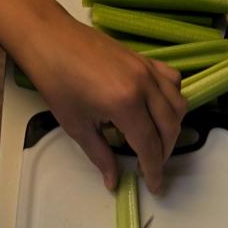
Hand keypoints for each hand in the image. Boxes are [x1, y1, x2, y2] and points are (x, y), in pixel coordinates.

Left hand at [0, 0, 186, 193]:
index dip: (154, 169)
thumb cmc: (57, 83)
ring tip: (157, 140)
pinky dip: (172, 99)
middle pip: (169, 127)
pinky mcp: (146, 59)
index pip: (149, 145)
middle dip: (164, 152)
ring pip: (178, 104)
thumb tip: (113, 181)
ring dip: (172, 127)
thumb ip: (101, 155)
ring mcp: (148, 70)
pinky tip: (158, 109)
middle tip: (152, 166)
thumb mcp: (77, 126)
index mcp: (125, 105)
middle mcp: (144, 86)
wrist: (50, 41)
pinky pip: (172, 81)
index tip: (155, 186)